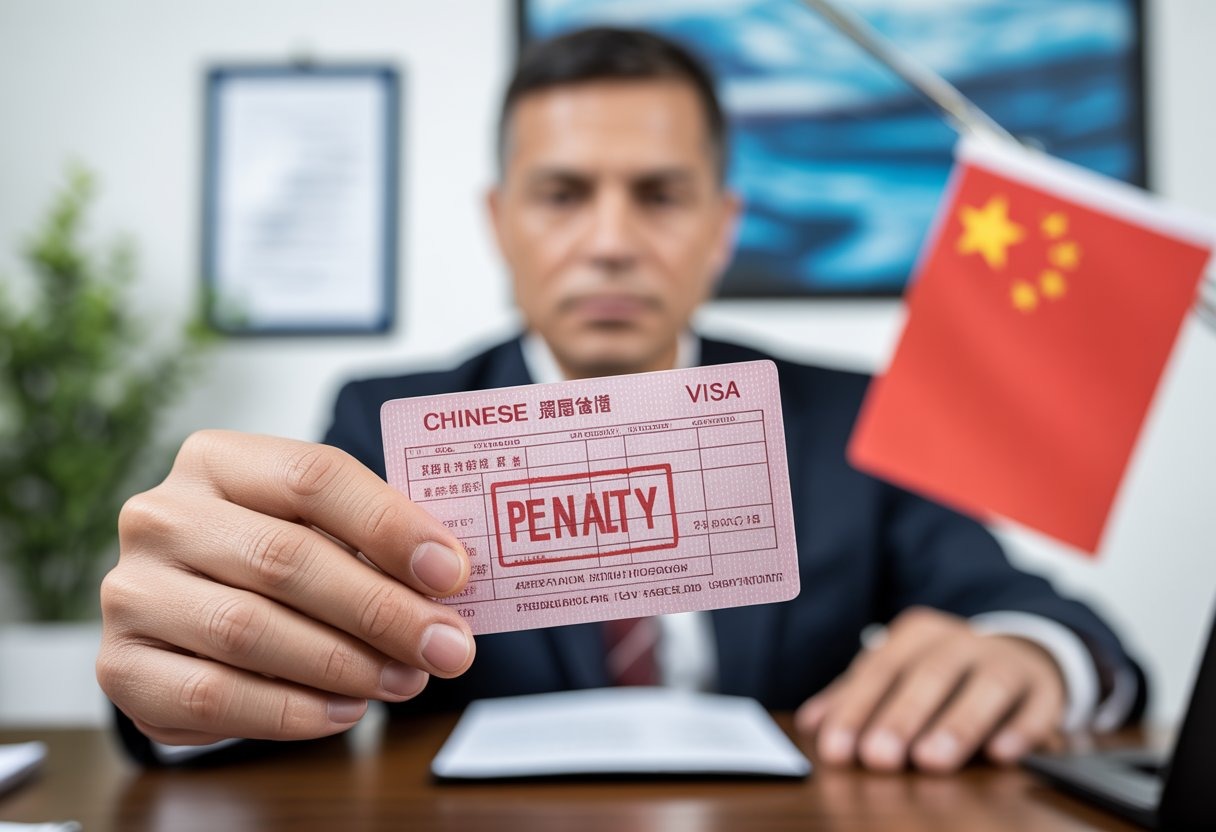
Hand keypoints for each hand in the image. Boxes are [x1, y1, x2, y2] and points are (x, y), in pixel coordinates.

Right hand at [97, 431, 475, 744]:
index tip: (453, 572)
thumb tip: (446, 582)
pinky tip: (346, 710)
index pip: (313, 476)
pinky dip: (292, 712)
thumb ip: (372, 544)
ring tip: (407, 679)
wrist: (186, 607)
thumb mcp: (317, 527)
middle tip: (447, 646)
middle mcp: (162, 516)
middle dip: (381, 610)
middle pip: (285, 558)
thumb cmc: (271, 556)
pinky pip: (215, 696)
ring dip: (345, 664)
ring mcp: (132, 591)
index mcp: (216, 459)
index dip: (390, 525)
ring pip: (249, 630)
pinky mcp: (122, 665)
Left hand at [794, 607, 1064, 772]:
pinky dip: (1021, 730)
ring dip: (958, 724)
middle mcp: (960, 641)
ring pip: (984, 687)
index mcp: (915, 634)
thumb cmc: (944, 673)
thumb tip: (811, 725)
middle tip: (879, 758)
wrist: (1022, 654)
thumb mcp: (898, 674)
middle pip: (928, 676)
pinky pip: (1036, 707)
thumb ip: (854, 696)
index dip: (855, 709)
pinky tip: (1003, 754)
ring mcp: (1005, 661)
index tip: (837, 750)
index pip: (879, 669)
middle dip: (901, 718)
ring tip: (932, 761)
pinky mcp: (1046, 689)